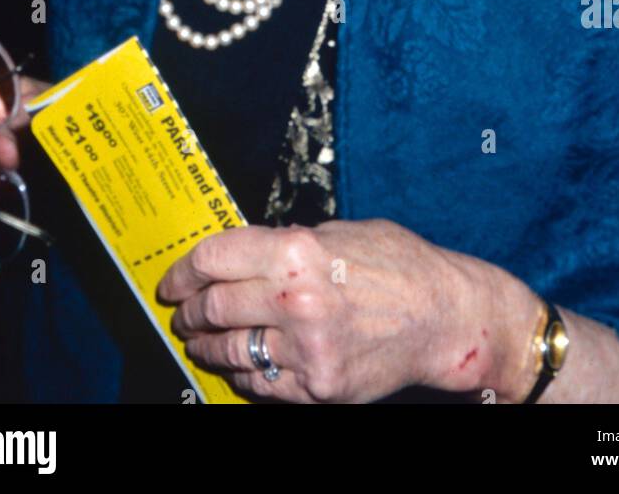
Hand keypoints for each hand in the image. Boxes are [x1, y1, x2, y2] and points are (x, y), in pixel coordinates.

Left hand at [156, 217, 515, 403]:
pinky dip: (244, 374)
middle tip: (185, 311)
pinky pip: (261, 384)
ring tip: (203, 339)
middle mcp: (296, 299)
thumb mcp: (342, 233)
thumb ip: (292, 242)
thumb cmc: (400, 268)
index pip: (215, 258)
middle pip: (215, 306)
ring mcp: (306, 348)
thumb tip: (249, 251)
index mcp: (299, 251)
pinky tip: (242, 363)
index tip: (174, 280)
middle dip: (191, 311)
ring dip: (208, 346)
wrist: (444, 318)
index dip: (184, 270)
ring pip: (230, 350)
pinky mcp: (317, 386)